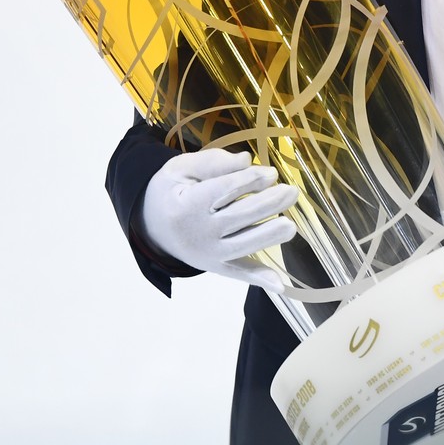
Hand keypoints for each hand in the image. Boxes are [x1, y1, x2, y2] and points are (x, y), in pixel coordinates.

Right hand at [141, 148, 298, 291]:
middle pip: (239, 217)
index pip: (224, 191)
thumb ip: (213, 162)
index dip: (250, 181)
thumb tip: (247, 160)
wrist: (152, 225)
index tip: (271, 173)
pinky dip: (259, 279)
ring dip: (269, 236)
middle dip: (267, 204)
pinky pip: (239, 273)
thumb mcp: (181, 168)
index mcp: (187, 204)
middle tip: (291, 192)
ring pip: (244, 245)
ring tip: (290, 226)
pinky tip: (279, 284)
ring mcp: (208, 253)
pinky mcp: (215, 266)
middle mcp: (199, 232)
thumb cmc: (172, 191)